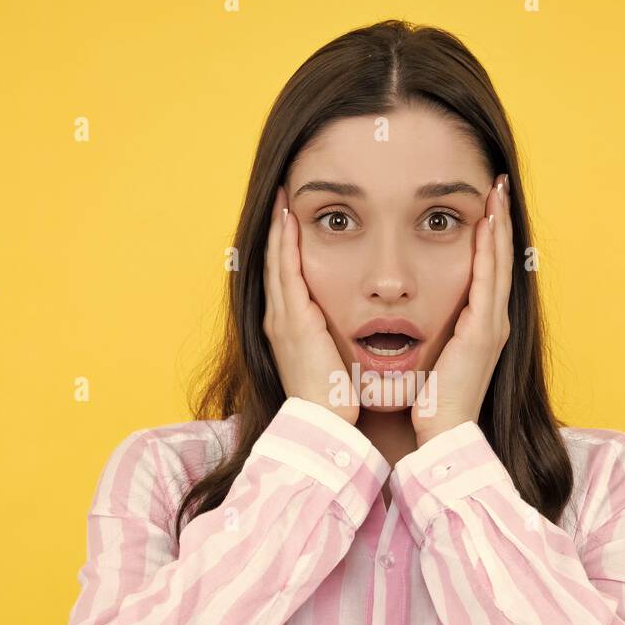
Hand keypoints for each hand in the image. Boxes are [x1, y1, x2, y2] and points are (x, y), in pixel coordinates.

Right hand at [262, 185, 358, 425]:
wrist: (325, 426)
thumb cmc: (335, 401)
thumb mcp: (333, 362)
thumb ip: (336, 340)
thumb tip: (351, 330)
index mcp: (289, 328)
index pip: (284, 277)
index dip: (286, 247)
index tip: (291, 219)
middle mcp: (278, 320)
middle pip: (273, 263)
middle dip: (277, 230)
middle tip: (281, 197)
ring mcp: (282, 319)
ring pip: (276, 262)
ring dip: (279, 228)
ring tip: (283, 198)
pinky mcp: (293, 321)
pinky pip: (286, 272)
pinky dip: (287, 244)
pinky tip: (290, 219)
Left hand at [412, 173, 512, 445]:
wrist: (443, 436)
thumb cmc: (433, 403)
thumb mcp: (435, 358)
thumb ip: (434, 334)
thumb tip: (414, 316)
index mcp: (480, 326)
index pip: (487, 269)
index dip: (489, 236)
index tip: (487, 203)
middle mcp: (492, 321)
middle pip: (500, 259)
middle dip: (500, 220)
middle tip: (499, 183)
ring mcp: (492, 326)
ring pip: (499, 263)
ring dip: (499, 225)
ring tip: (498, 191)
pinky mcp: (483, 333)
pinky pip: (488, 282)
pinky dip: (489, 251)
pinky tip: (487, 223)